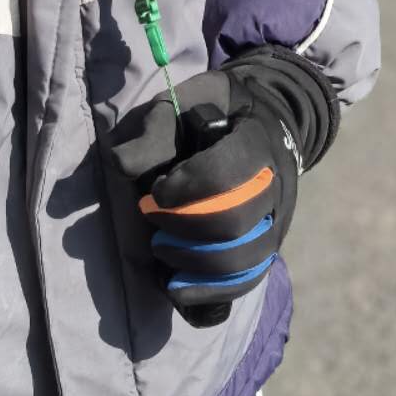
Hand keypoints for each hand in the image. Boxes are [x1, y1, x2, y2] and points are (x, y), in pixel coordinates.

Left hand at [107, 47, 337, 318]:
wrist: (264, 125)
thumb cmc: (215, 112)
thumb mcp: (187, 102)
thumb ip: (157, 130)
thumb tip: (120, 164)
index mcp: (257, 141)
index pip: (227, 175)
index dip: (186, 187)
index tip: (156, 190)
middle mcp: (275, 187)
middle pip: (235, 224)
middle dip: (183, 227)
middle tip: (150, 215)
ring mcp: (275, 223)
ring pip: (244, 262)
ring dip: (193, 263)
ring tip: (160, 250)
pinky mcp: (265, 251)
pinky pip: (245, 284)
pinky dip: (208, 294)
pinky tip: (175, 289)